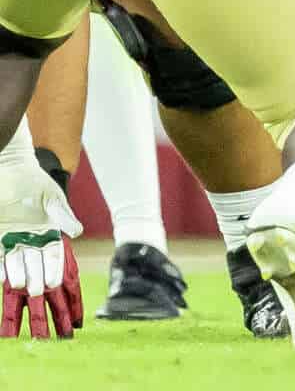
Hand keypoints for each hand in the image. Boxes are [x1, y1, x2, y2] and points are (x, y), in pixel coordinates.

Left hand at [0, 168, 82, 339]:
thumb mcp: (50, 198)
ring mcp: (15, 244)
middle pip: (40, 280)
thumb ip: (62, 215)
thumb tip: (78, 232)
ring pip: (20, 277)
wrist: (9, 168)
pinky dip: (5, 278)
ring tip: (25, 322)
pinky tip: (8, 295)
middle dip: (46, 307)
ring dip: (23, 299)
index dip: (62, 289)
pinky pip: (2, 265)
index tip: (66, 310)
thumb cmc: (33, 181)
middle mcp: (34, 244)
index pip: (59, 268)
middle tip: (50, 335)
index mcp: (51, 236)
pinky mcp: (0, 240)